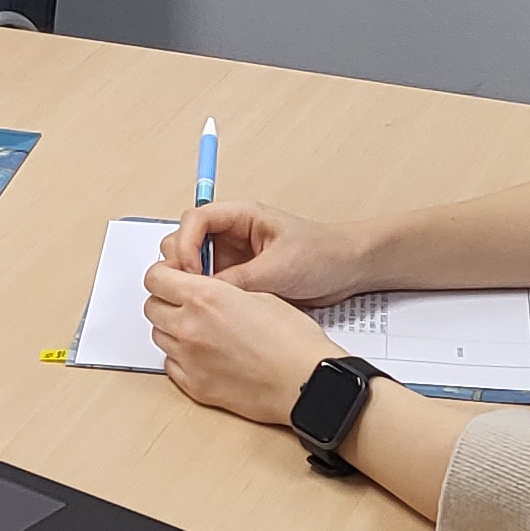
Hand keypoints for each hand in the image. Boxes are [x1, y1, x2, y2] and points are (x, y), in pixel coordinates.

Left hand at [140, 255, 336, 428]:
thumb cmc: (292, 341)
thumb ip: (222, 290)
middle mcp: (189, 327)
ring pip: (159, 336)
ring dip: (173, 329)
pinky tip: (204, 354)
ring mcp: (188, 359)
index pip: (155, 277)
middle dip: (166, 300)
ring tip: (200, 329)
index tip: (174, 276)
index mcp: (205, 297)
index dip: (163, 273)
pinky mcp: (194, 386)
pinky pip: (170, 365)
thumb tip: (205, 289)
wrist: (305, 383)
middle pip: (151, 306)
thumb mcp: (259, 295)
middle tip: (187, 302)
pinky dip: (180, 357)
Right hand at [165, 200, 368, 308]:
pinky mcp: (237, 280)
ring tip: (205, 305)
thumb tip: (207, 295)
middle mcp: (231, 235)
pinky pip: (210, 288)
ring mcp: (231, 258)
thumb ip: (241, 280)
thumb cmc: (322, 254)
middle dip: (181, 265)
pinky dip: (205, 298)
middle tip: (193, 291)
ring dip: (192, 284)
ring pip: (192, 267)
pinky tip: (214, 314)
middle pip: (184, 241)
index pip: (195, 220)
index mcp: (240, 216)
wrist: (348, 271)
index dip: (186, 244)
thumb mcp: (280, 267)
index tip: (192, 272)